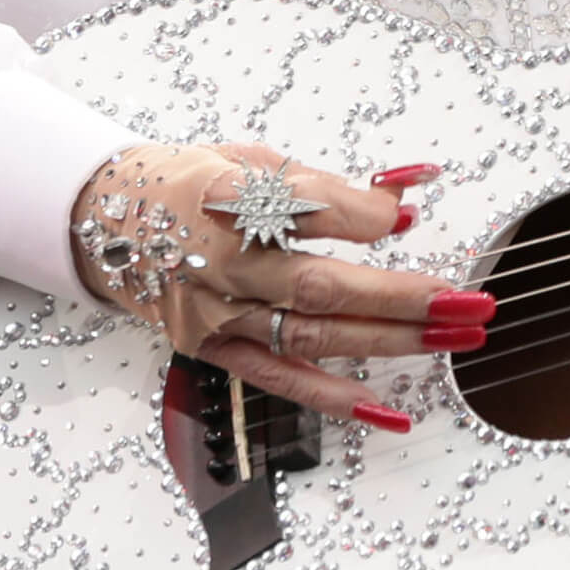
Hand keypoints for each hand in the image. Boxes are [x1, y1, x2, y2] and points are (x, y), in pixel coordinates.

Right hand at [68, 142, 490, 428]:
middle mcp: (224, 266)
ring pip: (314, 338)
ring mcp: (218, 316)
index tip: (410, 217)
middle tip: (469, 302)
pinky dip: (333, 398)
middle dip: (406, 297)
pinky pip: (278, 380)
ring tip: (454, 338)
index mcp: (229, 201)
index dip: (369, 217)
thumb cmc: (182, 183)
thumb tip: (398, 205)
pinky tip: (385, 411)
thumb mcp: (246, 158)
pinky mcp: (213, 349)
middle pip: (326, 288)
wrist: (100, 220)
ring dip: (391, 343)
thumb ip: (319, 185)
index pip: (315, 211)